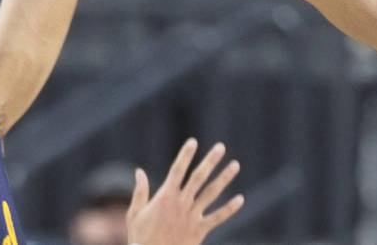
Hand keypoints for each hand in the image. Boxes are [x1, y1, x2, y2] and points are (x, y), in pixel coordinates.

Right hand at [126, 139, 243, 244]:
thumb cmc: (141, 239)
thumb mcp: (135, 213)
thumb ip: (140, 191)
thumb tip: (139, 171)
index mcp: (165, 197)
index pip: (177, 170)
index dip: (185, 155)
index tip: (193, 141)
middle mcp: (181, 203)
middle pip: (199, 177)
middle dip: (210, 161)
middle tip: (221, 147)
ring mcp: (192, 217)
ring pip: (211, 193)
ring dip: (224, 178)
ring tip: (235, 165)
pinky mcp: (199, 231)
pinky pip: (217, 218)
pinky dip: (229, 209)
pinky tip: (240, 199)